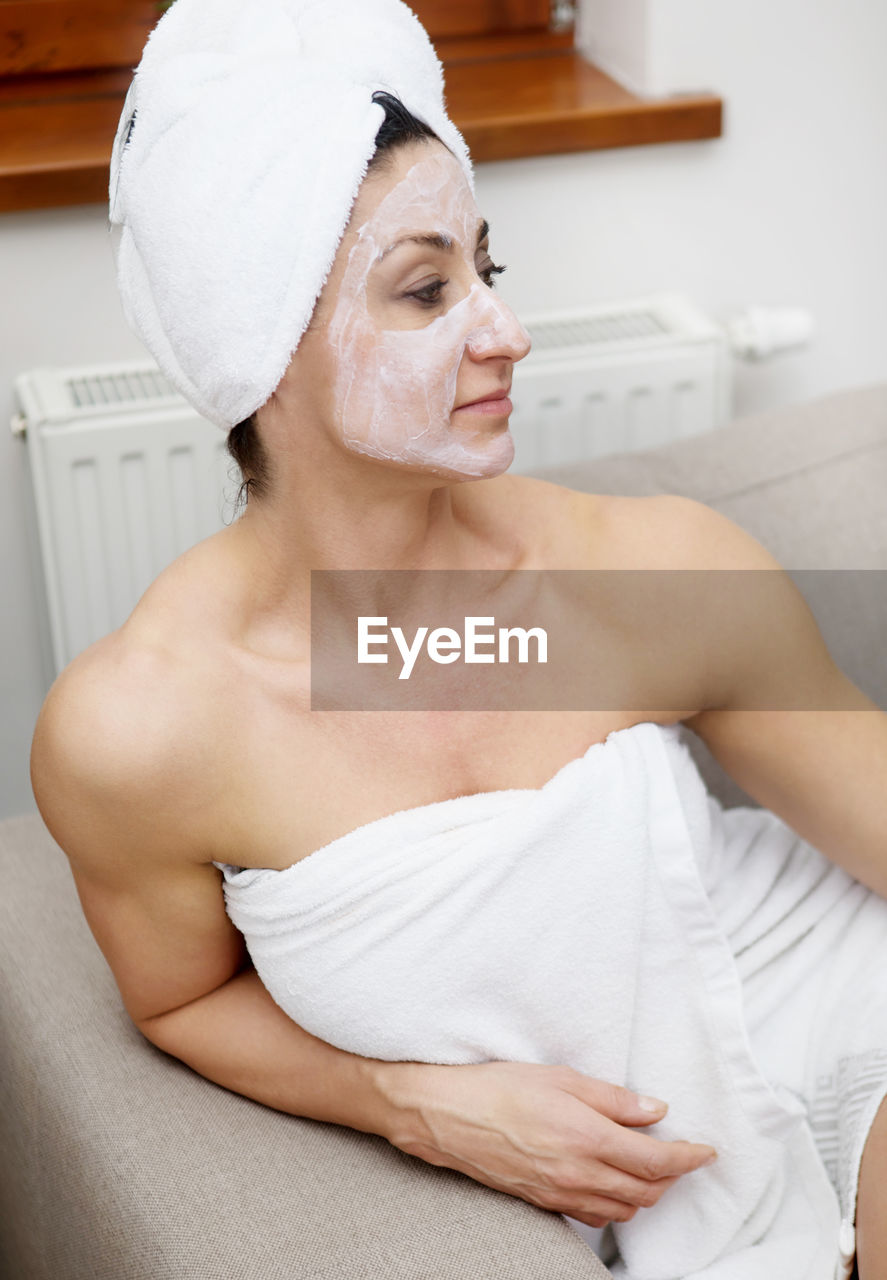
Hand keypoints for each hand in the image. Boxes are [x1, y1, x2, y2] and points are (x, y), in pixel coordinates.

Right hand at [378, 1061, 716, 1227]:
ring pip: (623, 1209)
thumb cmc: (498, 1087)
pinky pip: (594, 1215)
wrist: (446, 1115)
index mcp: (587, 1137)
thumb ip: (612, 1098)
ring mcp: (560, 1193)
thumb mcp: (560, 1077)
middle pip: (646, 1192)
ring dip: (646, 1192)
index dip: (688, 1159)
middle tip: (680, 1154)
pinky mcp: (544, 1201)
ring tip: (649, 1166)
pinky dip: (615, 1204)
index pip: (657, 1161)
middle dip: (672, 1177)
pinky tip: (611, 1182)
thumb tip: (654, 1111)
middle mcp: (578, 1173)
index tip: (705, 1151)